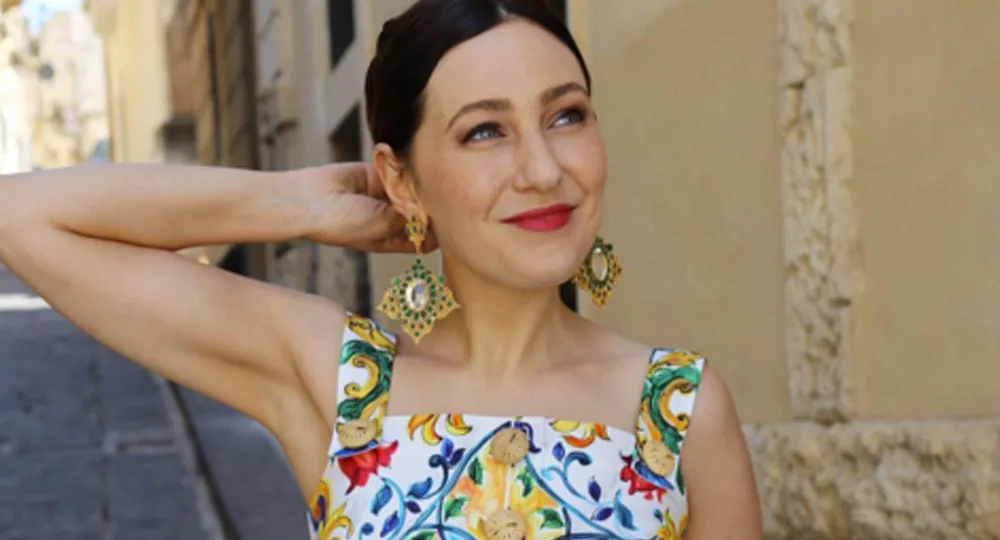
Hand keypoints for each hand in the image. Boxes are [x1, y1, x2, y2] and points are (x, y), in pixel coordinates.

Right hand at [299, 162, 436, 252]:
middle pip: (420, 211)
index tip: (452, 219)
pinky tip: (409, 168)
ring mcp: (384, 196)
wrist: (312, 199)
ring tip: (424, 180)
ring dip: (416, 185)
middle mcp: (390, 218)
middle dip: (429, 204)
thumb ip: (410, 218)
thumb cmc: (343, 223)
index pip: (424, 238)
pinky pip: (397, 170)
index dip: (439, 231)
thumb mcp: (384, 225)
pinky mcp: (377, 174)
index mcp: (392, 239)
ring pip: (411, 189)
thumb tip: (433, 211)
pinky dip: (403, 169)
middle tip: (442, 195)